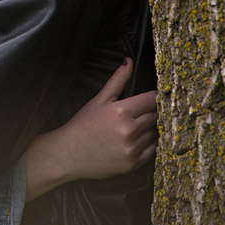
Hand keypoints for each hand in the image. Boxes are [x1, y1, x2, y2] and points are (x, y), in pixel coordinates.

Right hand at [58, 58, 156, 180]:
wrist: (69, 154)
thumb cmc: (82, 125)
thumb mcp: (98, 100)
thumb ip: (117, 80)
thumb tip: (129, 61)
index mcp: (121, 111)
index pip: (152, 99)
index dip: (154, 97)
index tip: (151, 98)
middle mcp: (129, 130)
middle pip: (156, 116)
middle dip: (151, 113)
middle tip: (140, 113)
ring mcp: (132, 148)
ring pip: (155, 133)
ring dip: (149, 129)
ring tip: (134, 128)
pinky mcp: (133, 163)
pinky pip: (153, 150)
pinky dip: (148, 145)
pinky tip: (134, 141)